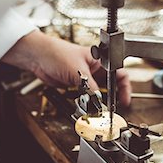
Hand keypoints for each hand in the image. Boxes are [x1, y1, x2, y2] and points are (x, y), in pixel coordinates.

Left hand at [2, 30, 131, 105]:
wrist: (38, 57)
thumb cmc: (57, 53)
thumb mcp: (78, 71)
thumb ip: (90, 88)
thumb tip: (98, 103)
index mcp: (101, 60)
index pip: (119, 74)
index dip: (124, 88)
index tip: (125, 100)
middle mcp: (95, 68)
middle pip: (111, 85)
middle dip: (113, 97)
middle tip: (114, 108)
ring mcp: (87, 77)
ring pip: (99, 92)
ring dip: (100, 101)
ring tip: (100, 109)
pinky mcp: (77, 84)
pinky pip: (88, 95)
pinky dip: (90, 102)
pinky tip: (89, 107)